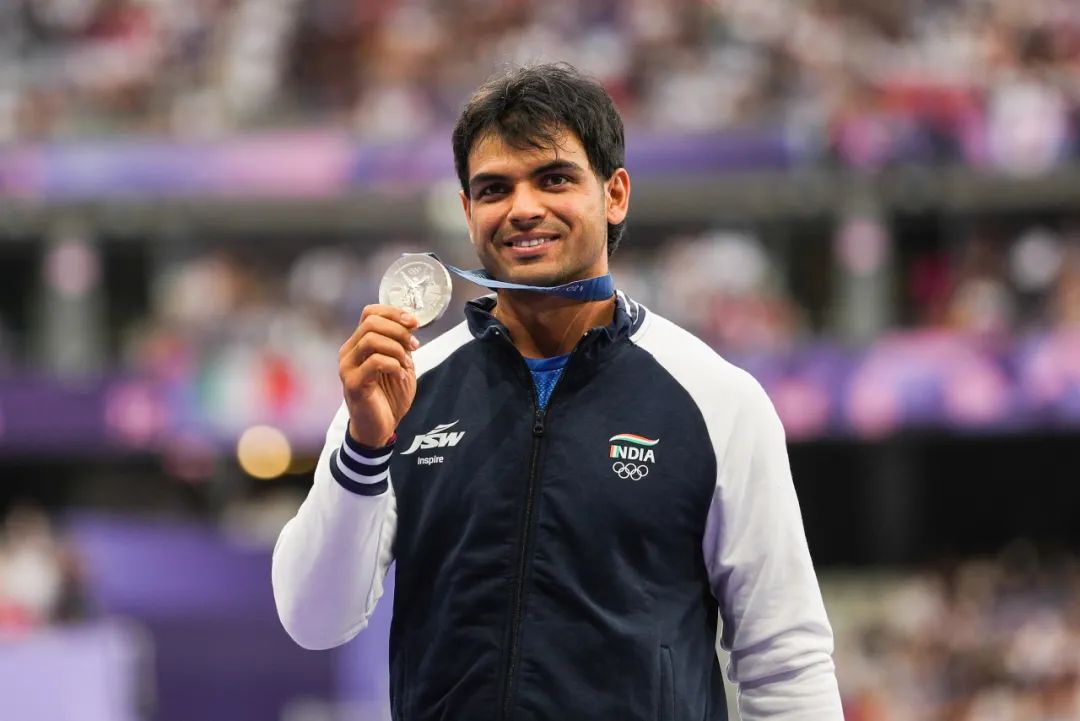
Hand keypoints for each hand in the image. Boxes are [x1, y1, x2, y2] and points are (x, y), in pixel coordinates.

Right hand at [338, 305, 419, 446]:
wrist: (380, 428)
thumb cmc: (389, 397)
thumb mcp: (400, 364)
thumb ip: (401, 344)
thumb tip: (411, 323)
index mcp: (358, 344)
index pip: (370, 313)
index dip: (394, 312)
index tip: (414, 323)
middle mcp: (349, 352)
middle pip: (370, 322)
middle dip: (399, 331)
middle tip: (415, 345)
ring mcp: (348, 367)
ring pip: (371, 340)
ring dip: (396, 349)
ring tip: (407, 364)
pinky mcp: (353, 384)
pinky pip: (374, 362)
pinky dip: (394, 365)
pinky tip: (401, 375)